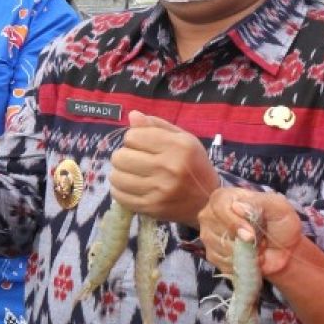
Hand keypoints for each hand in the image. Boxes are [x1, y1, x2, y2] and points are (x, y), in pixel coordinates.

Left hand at [109, 110, 219, 226]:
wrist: (208, 201)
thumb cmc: (194, 165)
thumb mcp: (183, 139)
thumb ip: (157, 125)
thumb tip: (132, 115)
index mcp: (178, 146)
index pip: (133, 136)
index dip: (134, 138)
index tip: (142, 145)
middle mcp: (168, 168)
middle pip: (120, 157)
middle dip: (124, 155)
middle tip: (135, 160)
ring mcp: (159, 190)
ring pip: (116, 177)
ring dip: (120, 173)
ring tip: (132, 173)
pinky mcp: (151, 208)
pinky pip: (119, 196)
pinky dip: (120, 190)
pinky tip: (131, 187)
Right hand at [199, 188, 304, 276]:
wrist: (285, 250)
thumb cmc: (281, 225)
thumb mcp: (278, 206)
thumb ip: (259, 201)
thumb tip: (237, 207)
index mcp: (226, 197)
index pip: (219, 207)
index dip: (234, 223)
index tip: (251, 236)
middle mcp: (212, 214)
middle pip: (216, 229)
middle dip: (242, 241)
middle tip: (259, 241)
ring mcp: (210, 235)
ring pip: (220, 247)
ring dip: (243, 253)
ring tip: (256, 248)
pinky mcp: (213, 255)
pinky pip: (221, 262)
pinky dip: (239, 263)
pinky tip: (249, 258)